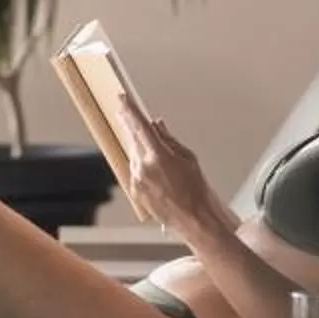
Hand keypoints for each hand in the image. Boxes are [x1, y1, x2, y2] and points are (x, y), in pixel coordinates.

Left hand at [114, 92, 223, 237]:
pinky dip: (140, 163)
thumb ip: (168, 139)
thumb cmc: (197, 190)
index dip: (129, 110)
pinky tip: (150, 164)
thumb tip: (157, 125)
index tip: (122, 98)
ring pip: (132, 154)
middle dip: (127, 124)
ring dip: (136, 144)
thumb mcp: (188, 158)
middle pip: (131, 138)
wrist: (194, 219)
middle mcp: (143, 167)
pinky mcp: (135, 190)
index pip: (139, 126)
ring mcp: (137, 179)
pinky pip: (134, 170)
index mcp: (157, 155)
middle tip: (121, 110)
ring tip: (142, 138)